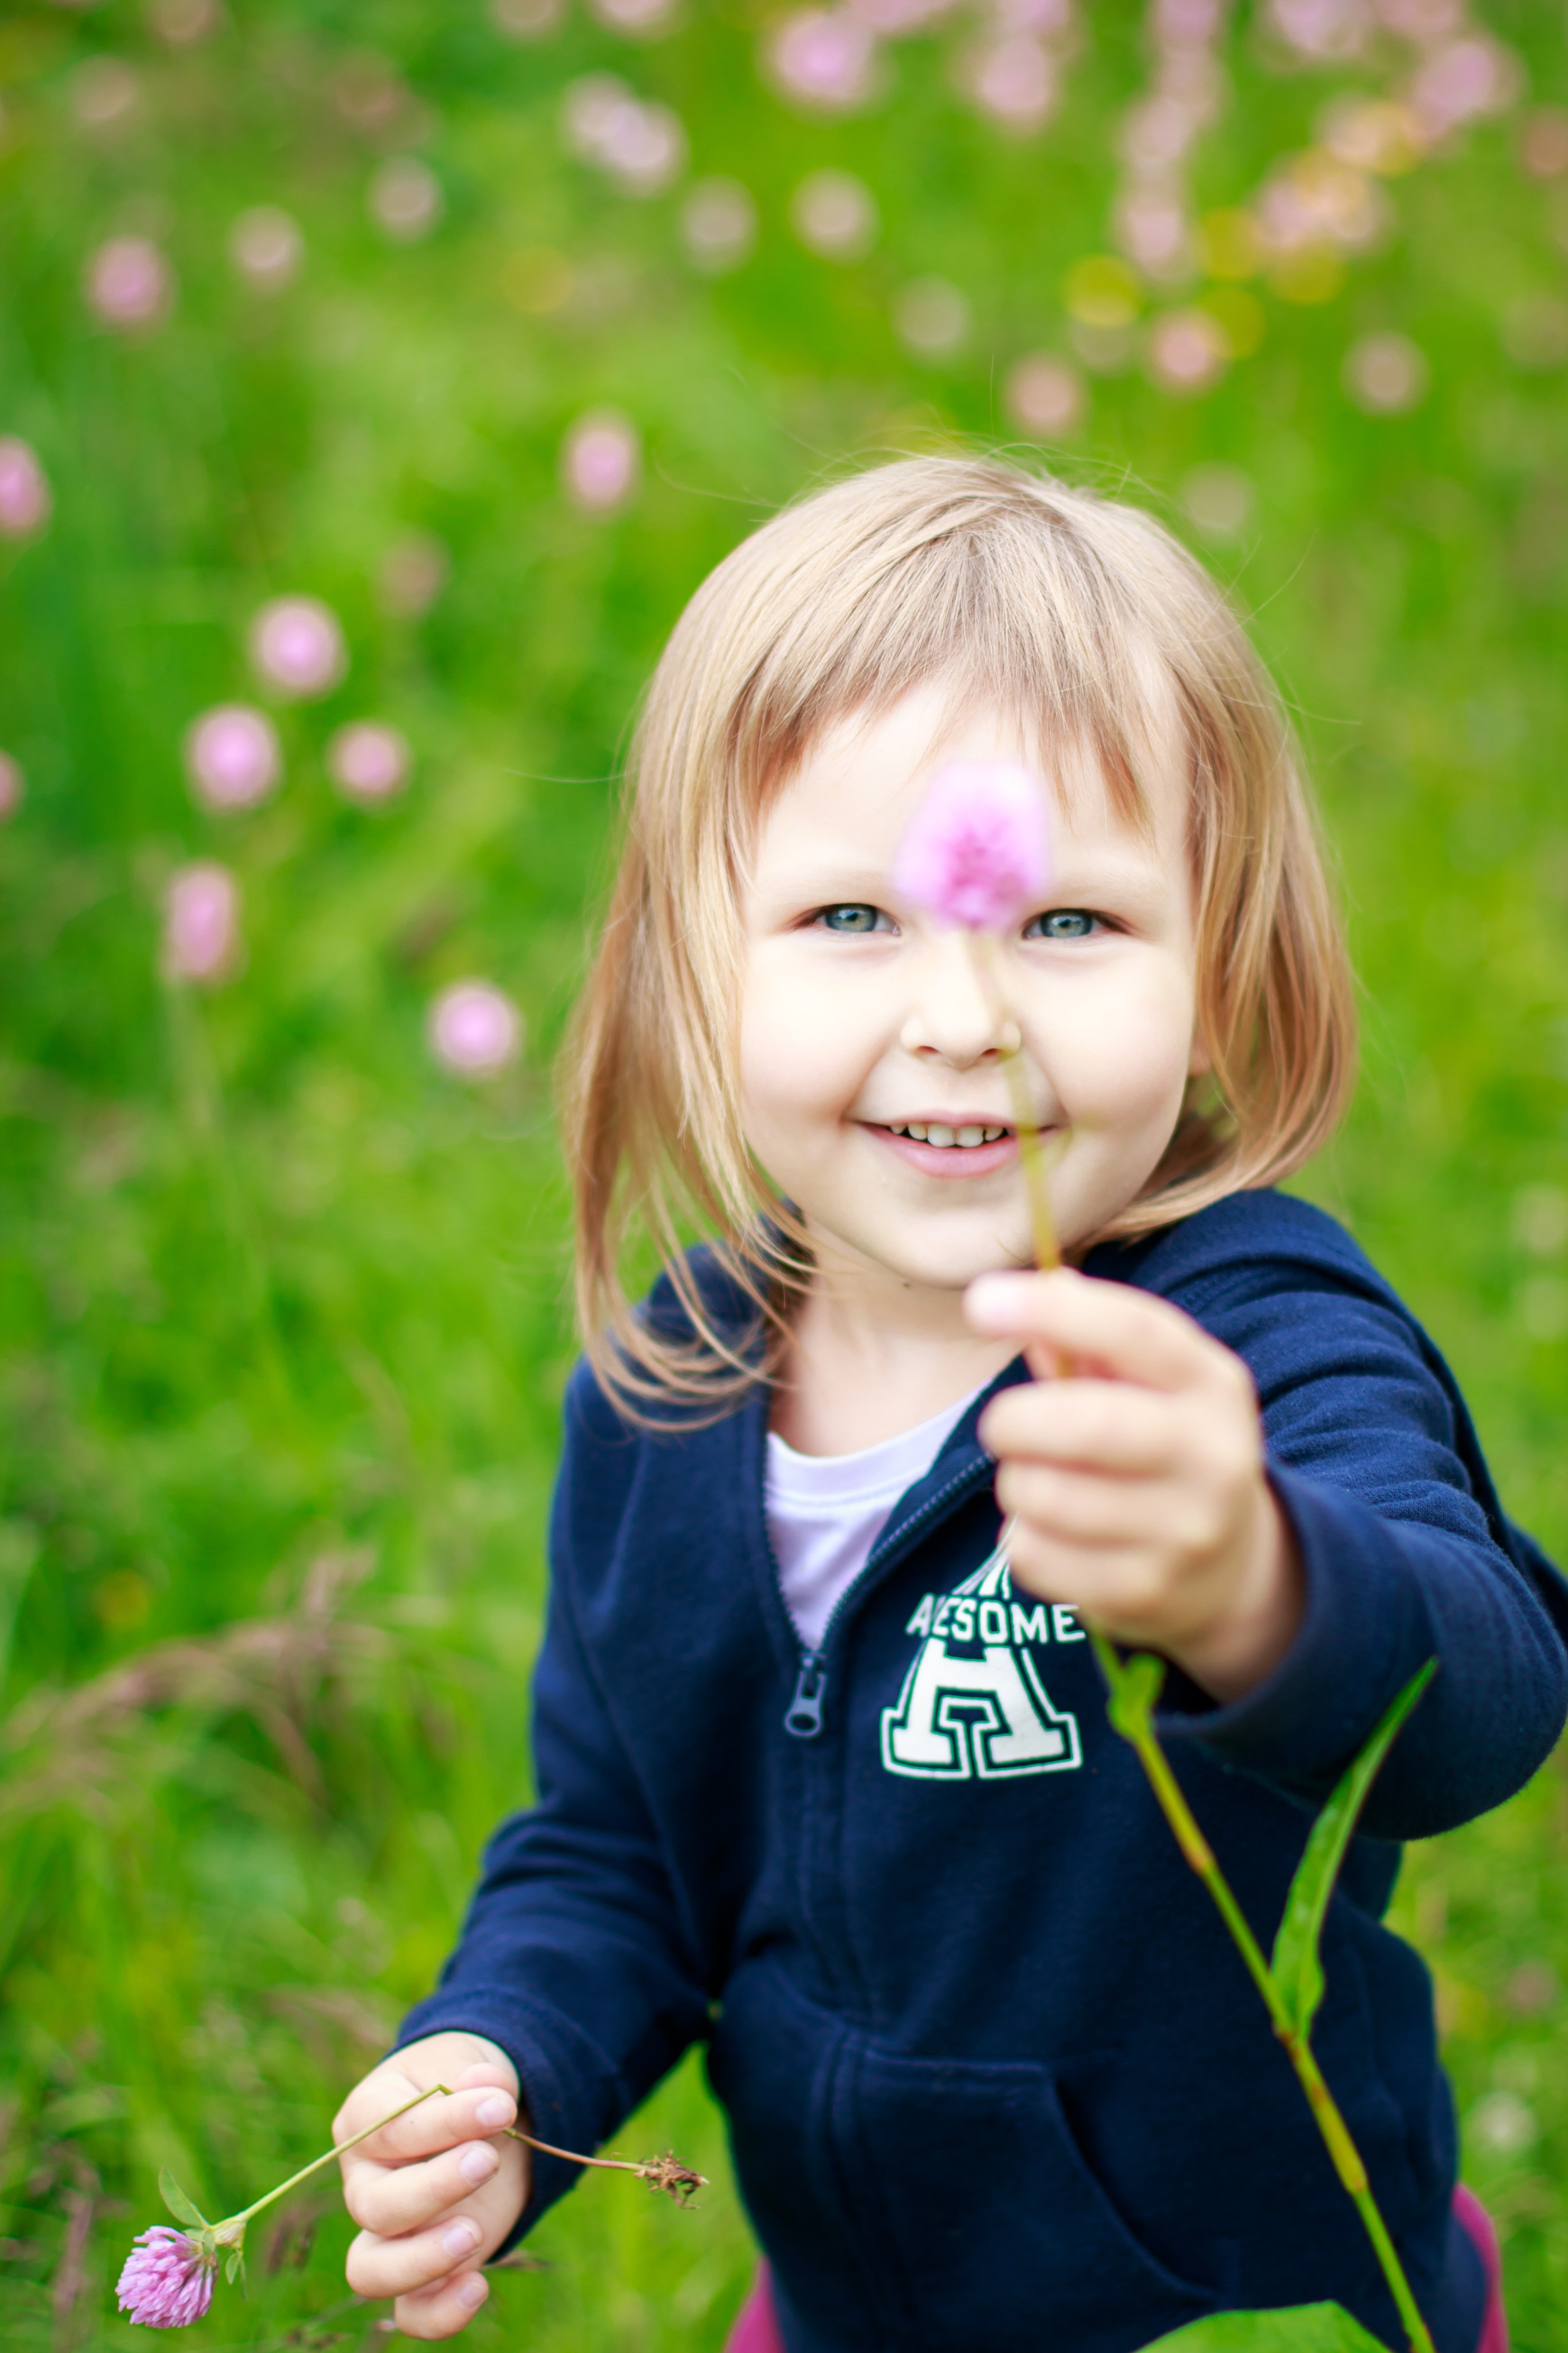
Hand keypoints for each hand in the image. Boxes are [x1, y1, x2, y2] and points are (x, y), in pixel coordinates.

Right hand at [336, 2032, 528, 2339]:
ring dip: (422, 2260)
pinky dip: (440, 2313)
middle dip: (434, 2188)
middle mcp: (365, 2181)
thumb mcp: (472, 2061)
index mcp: (366, 2119)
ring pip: (371, 2270)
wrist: (485, 2117)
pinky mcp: (423, 2270)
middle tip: (488, 2160)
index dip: (446, 2121)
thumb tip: (486, 2086)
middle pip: (375, 2205)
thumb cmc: (466, 2085)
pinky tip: (479, 2286)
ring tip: (474, 2233)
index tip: (501, 2107)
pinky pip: (410, 2313)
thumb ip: (479, 2073)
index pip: (389, 2129)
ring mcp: (387, 2233)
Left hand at [965, 1267, 1300, 1701]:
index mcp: (1211, 1384)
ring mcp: (1184, 1534)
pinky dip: (1020, 1538)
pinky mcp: (1144, 1592)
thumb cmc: (1162, 1446)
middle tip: (1000, 1424)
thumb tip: (1014, 1294)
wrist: (1231, 1567)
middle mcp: (1212, 1457)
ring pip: (1047, 1496)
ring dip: (1017, 1481)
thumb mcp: (1146, 1383)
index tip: (981, 1300)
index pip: (1133, 1331)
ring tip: (1036, 1479)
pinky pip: (1035, 1557)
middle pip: (1087, 1426)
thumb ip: (1081, 1336)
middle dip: (1015, 1419)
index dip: (1051, 1311)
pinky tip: (1050, 1531)